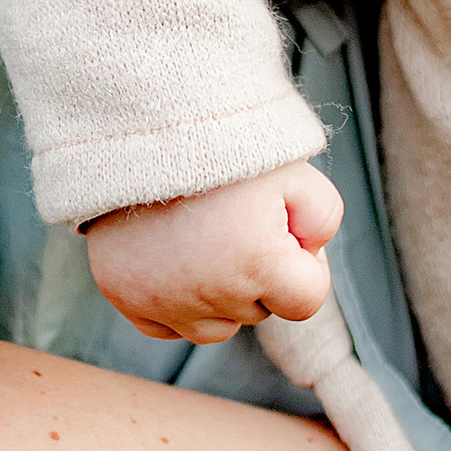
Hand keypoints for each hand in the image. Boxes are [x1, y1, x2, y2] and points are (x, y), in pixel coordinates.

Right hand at [86, 162, 343, 345]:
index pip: (306, 301)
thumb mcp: (293, 168)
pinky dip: (176, 299)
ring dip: (220, 294)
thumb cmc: (220, 144)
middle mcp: (208, 295)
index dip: (304, 265)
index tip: (283, 229)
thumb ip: (323, 215)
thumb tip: (310, 253)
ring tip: (203, 235)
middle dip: (259, 274)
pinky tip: (172, 253)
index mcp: (256, 264)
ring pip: (215, 326)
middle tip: (235, 219)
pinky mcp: (126, 299)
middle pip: (259, 311)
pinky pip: (168, 324)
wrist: (137, 124)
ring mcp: (162, 301)